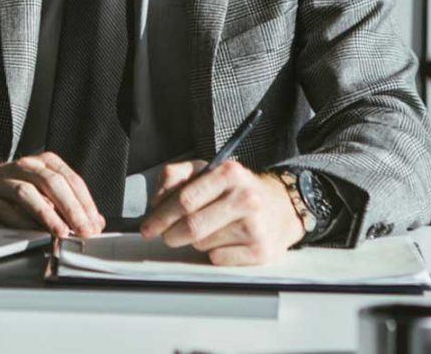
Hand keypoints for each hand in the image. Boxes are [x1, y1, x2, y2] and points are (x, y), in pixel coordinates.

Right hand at [0, 152, 105, 237]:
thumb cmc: (11, 187)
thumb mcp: (42, 189)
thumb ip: (68, 203)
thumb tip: (95, 222)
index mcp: (43, 162)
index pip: (71, 179)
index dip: (85, 202)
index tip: (94, 223)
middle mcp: (25, 166)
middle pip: (52, 183)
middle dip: (71, 208)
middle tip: (84, 229)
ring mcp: (4, 180)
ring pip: (28, 192)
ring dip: (48, 213)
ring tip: (61, 231)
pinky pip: (5, 209)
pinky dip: (22, 222)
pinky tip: (34, 232)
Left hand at [139, 159, 304, 264]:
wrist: (281, 207)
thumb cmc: (236, 189)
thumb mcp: (206, 171)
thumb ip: (175, 177)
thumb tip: (156, 202)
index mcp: (229, 173)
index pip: (185, 199)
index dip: (161, 216)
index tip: (149, 227)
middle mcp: (245, 198)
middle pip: (192, 226)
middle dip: (171, 234)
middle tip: (166, 236)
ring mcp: (255, 226)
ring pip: (203, 244)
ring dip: (196, 241)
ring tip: (210, 229)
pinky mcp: (261, 251)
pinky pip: (218, 259)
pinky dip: (213, 254)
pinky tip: (224, 241)